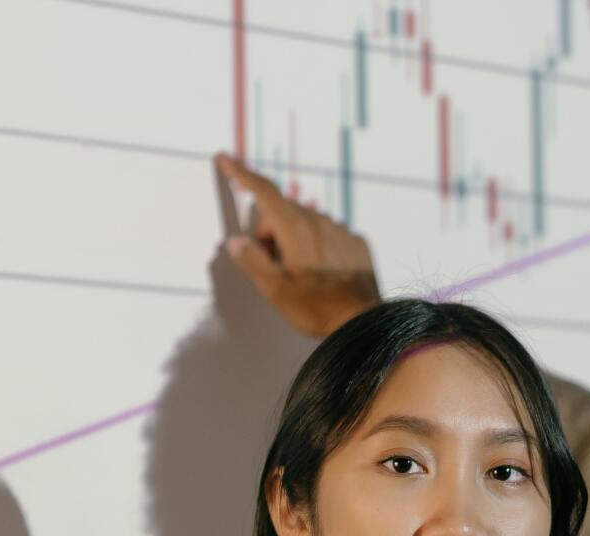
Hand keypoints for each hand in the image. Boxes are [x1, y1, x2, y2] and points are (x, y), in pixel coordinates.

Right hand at [213, 152, 382, 338]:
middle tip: (277, 269)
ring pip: (306, 223)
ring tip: (303, 276)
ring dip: (295, 241)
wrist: (364, 324)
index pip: (263, 191)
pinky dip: (318, 247)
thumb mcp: (276, 291)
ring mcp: (341, 230)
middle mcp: (320, 222)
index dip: (241, 174)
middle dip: (271, 234)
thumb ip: (252, 262)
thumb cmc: (318, 309)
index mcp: (296, 229)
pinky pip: (328, 235)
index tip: (225, 158)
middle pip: (282, 213)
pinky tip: (323, 274)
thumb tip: (237, 242)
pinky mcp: (356, 242)